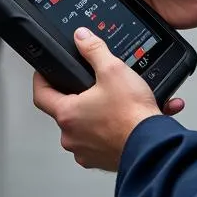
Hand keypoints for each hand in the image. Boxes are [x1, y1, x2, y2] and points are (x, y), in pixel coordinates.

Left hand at [32, 26, 184, 171]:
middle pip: (66, 109)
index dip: (41, 79)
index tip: (45, 72)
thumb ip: (94, 50)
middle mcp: (72, 137)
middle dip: (79, 95)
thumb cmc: (132, 116)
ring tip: (118, 101)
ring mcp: (87, 151)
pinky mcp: (103, 160)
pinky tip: (129, 117)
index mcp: (68, 114)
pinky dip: (114, 128)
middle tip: (92, 85)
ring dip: (99, 113)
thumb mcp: (112, 70)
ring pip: (86, 126)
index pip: (41, 94)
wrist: (155, 147)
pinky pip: (104, 139)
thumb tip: (82, 37)